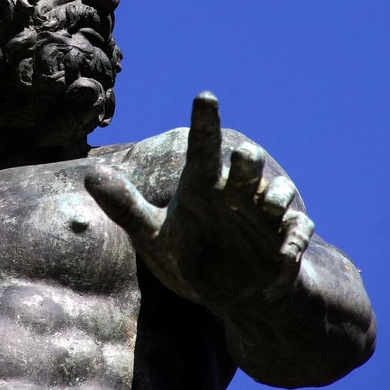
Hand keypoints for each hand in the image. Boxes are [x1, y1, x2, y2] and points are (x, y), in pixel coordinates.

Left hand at [85, 92, 313, 310]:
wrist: (230, 293)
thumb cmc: (190, 256)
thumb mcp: (154, 236)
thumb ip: (125, 207)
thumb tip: (91, 176)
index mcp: (204, 187)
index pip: (203, 149)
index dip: (204, 123)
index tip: (205, 96)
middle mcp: (237, 194)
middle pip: (245, 167)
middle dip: (246, 163)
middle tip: (241, 156)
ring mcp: (266, 216)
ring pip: (278, 194)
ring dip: (275, 198)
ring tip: (267, 208)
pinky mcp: (287, 241)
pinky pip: (298, 233)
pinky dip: (293, 239)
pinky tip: (285, 252)